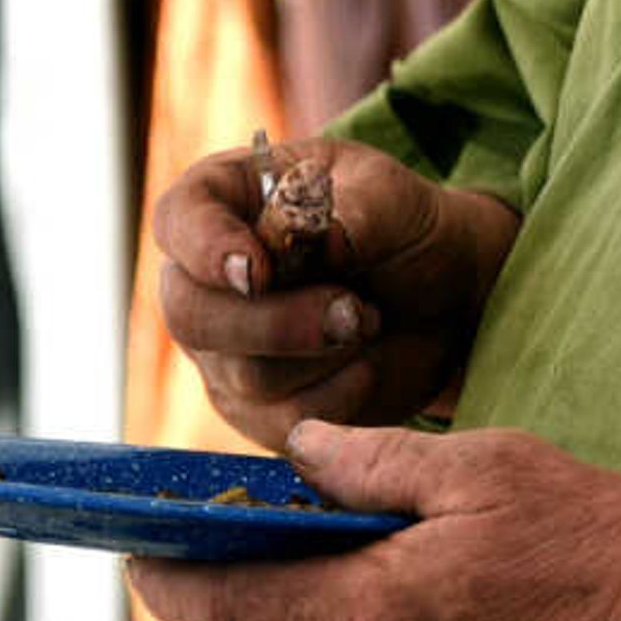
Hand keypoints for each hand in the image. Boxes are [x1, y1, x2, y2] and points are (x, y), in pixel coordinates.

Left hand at [130, 421, 620, 620]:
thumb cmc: (599, 544)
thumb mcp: (491, 468)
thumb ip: (382, 462)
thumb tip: (302, 451)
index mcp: (374, 617)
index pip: (228, 615)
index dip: (170, 588)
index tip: (139, 558)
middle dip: (270, 604)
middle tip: (291, 547)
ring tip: (394, 582)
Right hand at [152, 139, 519, 446]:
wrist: (441, 299)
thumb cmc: (401, 228)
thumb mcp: (393, 197)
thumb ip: (355, 210)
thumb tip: (316, 237)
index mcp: (223, 201)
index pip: (179, 220)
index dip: (205, 247)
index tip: (255, 269)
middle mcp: (204, 278)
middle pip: (192, 314)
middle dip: (275, 322)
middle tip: (351, 311)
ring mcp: (222, 349)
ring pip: (243, 374)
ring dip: (323, 354)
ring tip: (369, 319)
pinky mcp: (254, 409)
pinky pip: (278, 423)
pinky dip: (337, 399)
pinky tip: (366, 365)